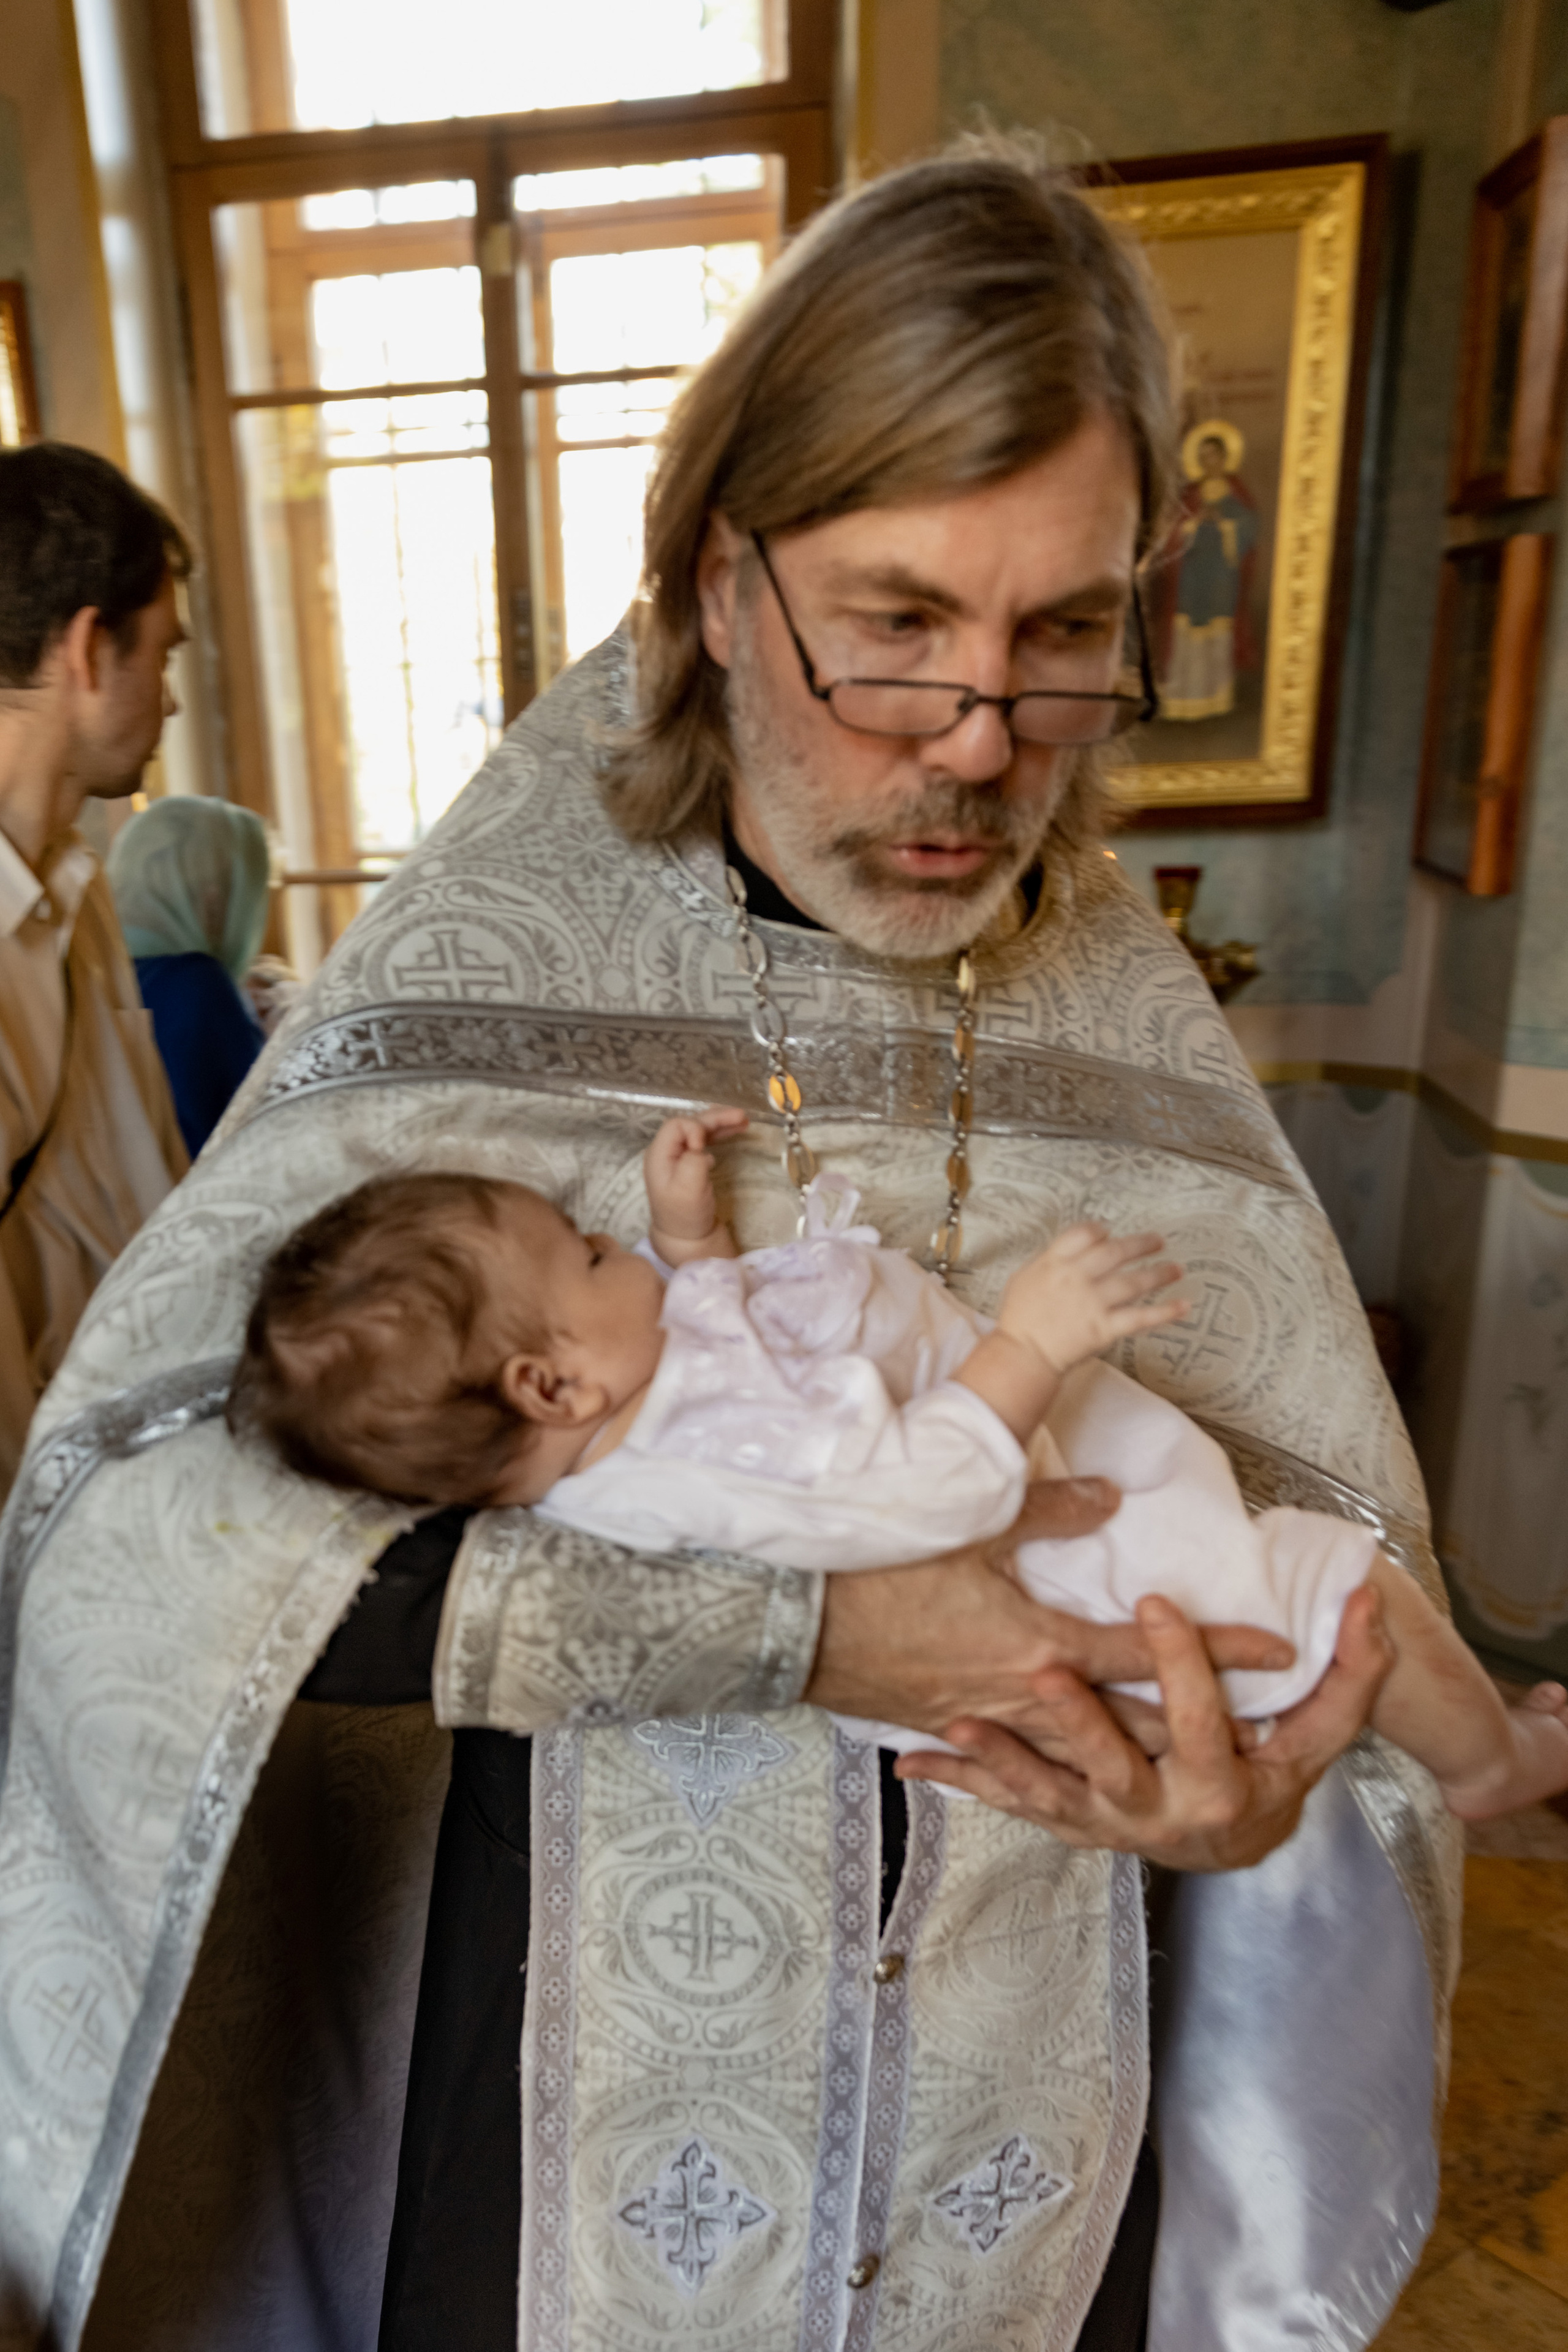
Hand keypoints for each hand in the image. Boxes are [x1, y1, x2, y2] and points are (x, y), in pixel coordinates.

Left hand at [644, 1106, 747, 1255]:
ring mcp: (677, 1157)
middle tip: (742, 1116)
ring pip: (698, 1130)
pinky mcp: (688, 1164)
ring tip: (744, 1120)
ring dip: (720, 1123)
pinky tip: (732, 1134)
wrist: (686, 1238)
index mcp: (658, 1155)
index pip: (676, 1125)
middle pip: (690, 1123)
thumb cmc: (686, 1215)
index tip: (706, 1146)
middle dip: (715, 1118)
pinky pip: (703, 1141)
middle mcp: (665, 1152)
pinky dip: (719, 1135)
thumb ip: (692, 1160)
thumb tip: (698, 1140)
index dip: (695, 1128)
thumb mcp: (689, 1189)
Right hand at [804, 1479, 1300, 1760]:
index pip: (1150, 1652)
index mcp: (1042, 1645)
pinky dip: (1068, 1769)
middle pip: (1133, 1724)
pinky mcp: (958, 1731)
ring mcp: (993, 1724)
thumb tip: (1110, 1497)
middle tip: (1265, 1734)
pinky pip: (1028, 1762)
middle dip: (1199, 1728)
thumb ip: (1049, 1511)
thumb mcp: (972, 1526)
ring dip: (1143, 1758)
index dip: (1219, 1650)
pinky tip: (1088, 1784)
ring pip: (1087, 1755)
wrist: (800, 1628)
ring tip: (1200, 1763)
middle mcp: (1030, 1698)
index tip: (1278, 1651)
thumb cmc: (884, 1573)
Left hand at [895, 1584, 1393, 1871]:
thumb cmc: (1275, 1774)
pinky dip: (962, 1781)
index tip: (1158, 1601)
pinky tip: (910, 1760)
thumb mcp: (1318, 1732)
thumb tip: (1371, 1602)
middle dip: (1076, 1723)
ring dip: (998, 1758)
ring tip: (951, 1723)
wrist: (1234, 1848)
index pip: (1199, 1718)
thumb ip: (1350, 1671)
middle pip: (1112, 1767)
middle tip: (1042, 1673)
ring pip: (1044, 1793)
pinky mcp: (1066, 1823)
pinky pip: (1008, 1802)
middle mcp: (1156, 1815)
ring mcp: (1103, 1826)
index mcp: (1217, 1783)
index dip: (1182, 1662)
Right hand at [997, 1223, 1185, 1377]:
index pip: (1083, 1234)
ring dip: (1159, 1273)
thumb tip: (1071, 1252)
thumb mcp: (1025, 1277)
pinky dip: (1164, 1311)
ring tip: (1177, 1269)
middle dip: (1141, 1244)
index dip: (1100, 1231)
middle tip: (1158, 1241)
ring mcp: (1092, 1302)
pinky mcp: (1104, 1327)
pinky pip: (1140, 1317)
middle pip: (1115, 1252)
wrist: (1023, 1354)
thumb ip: (1049, 1262)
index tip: (1110, 1234)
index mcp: (1055, 1261)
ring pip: (1133, 1281)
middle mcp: (1077, 1277)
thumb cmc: (1019, 1319)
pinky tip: (1183, 1305)